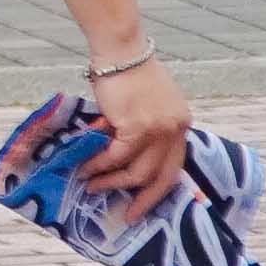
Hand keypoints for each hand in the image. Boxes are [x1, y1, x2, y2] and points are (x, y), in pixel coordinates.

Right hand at [81, 54, 191, 209]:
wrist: (120, 51)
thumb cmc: (126, 73)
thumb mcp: (141, 105)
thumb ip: (136, 128)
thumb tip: (112, 152)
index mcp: (180, 124)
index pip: (174, 165)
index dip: (158, 189)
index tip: (143, 205)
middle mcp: (175, 129)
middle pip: (161, 175)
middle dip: (142, 199)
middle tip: (126, 214)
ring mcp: (159, 129)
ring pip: (138, 170)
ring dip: (112, 181)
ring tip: (91, 185)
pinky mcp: (137, 126)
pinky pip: (117, 155)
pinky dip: (100, 164)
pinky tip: (86, 167)